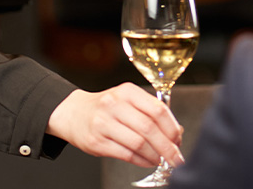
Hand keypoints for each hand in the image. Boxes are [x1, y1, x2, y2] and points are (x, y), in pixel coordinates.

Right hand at [46, 83, 184, 167]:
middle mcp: (114, 105)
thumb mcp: (127, 100)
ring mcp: (104, 123)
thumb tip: (176, 132)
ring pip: (138, 143)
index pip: (157, 109)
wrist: (73, 113)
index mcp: (127, 92)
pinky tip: (147, 161)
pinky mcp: (97, 142)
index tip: (178, 139)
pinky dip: (141, 161)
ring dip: (154, 155)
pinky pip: (126, 154)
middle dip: (167, 146)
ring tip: (160, 159)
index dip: (172, 128)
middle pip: (149, 128)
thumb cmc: (106, 107)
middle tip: (175, 156)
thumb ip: (150, 112)